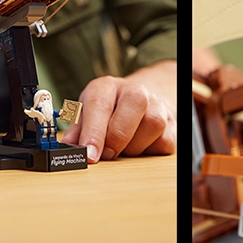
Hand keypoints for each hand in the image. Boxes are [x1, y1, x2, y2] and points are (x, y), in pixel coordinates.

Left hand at [60, 60, 176, 161]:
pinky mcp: (172, 125)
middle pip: (134, 105)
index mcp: (106, 86)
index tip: (90, 154)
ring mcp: (157, 106)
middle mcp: (134, 91)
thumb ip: (78, 130)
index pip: (100, 103)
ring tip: (122, 149)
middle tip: (107, 155)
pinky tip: (138, 148)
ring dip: (134, 146)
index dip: (94, 131)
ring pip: (153, 124)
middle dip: (118, 137)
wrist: (143, 100)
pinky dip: (148, 151)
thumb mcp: (87, 113)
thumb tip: (69, 147)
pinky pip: (165, 141)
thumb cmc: (109, 110)